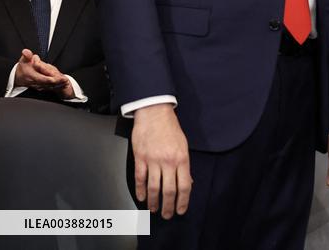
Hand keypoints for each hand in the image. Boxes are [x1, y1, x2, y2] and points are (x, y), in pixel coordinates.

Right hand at [14, 49, 68, 91]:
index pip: (42, 79)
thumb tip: (26, 51)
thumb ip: (26, 56)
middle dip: (56, 82)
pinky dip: (55, 87)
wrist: (17, 77)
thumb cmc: (22, 68)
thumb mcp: (24, 60)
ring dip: (57, 85)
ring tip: (65, 82)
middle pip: (47, 84)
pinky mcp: (40, 87)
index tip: (57, 78)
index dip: (50, 79)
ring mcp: (37, 86)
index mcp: (32, 76)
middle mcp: (35, 82)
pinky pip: (48, 88)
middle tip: (65, 80)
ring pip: (49, 87)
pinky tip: (62, 85)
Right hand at [131, 103, 191, 218]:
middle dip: (168, 206)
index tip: (181, 210)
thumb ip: (185, 165)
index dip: (183, 201)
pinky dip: (140, 190)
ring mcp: (153, 160)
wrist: (155, 113)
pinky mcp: (140, 158)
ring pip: (153, 187)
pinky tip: (141, 198)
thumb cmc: (170, 128)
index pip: (184, 185)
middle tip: (167, 215)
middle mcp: (168, 161)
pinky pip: (139, 178)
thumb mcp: (184, 146)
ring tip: (154, 209)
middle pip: (169, 190)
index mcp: (182, 159)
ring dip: (153, 201)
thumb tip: (188, 183)